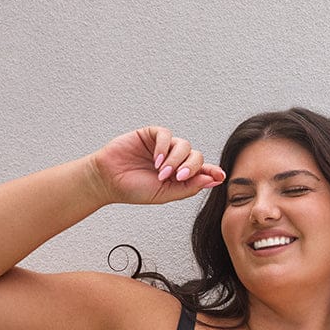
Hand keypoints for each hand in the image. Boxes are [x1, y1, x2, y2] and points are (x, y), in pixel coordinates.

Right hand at [90, 126, 225, 204]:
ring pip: (184, 145)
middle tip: (179, 176)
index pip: (202, 171)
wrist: (109, 181)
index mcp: (180, 176)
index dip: (212, 172)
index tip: (220, 176)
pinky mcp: (151, 135)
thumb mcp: (165, 194)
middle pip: (196, 156)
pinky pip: (166, 135)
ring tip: (162, 172)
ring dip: (175, 160)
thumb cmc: (134, 189)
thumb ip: (188, 188)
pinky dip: (163, 147)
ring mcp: (164, 147)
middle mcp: (175, 160)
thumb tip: (210, 180)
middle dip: (191, 167)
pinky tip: (156, 160)